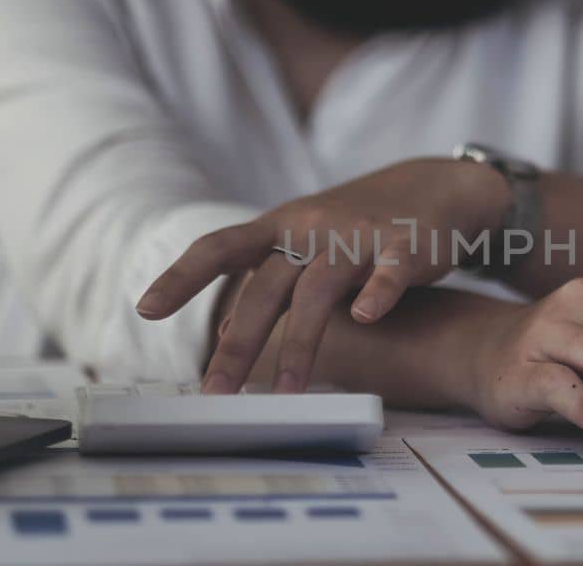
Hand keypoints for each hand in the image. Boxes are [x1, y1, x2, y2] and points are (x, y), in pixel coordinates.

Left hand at [135, 158, 508, 393]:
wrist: (437, 188)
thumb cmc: (358, 227)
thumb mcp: (304, 246)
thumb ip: (265, 285)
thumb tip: (221, 337)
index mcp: (280, 226)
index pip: (219, 247)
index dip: (181, 277)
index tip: (146, 310)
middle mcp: (311, 228)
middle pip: (265, 286)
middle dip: (239, 343)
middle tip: (217, 392)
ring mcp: (358, 236)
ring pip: (318, 289)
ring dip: (300, 343)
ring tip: (287, 394)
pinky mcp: (405, 246)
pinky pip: (389, 272)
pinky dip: (377, 293)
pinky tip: (366, 319)